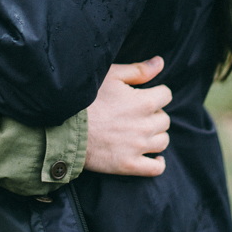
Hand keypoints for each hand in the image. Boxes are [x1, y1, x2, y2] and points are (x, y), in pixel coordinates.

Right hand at [84, 56, 170, 176]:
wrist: (65, 127)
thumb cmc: (86, 98)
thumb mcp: (111, 76)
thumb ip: (138, 70)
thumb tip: (160, 62)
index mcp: (145, 102)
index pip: (166, 95)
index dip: (156, 93)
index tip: (143, 95)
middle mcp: (146, 125)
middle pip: (165, 119)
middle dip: (154, 115)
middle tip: (136, 114)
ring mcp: (139, 147)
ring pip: (163, 141)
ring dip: (155, 135)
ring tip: (140, 132)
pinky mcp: (130, 165)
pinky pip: (156, 168)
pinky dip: (158, 163)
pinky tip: (154, 157)